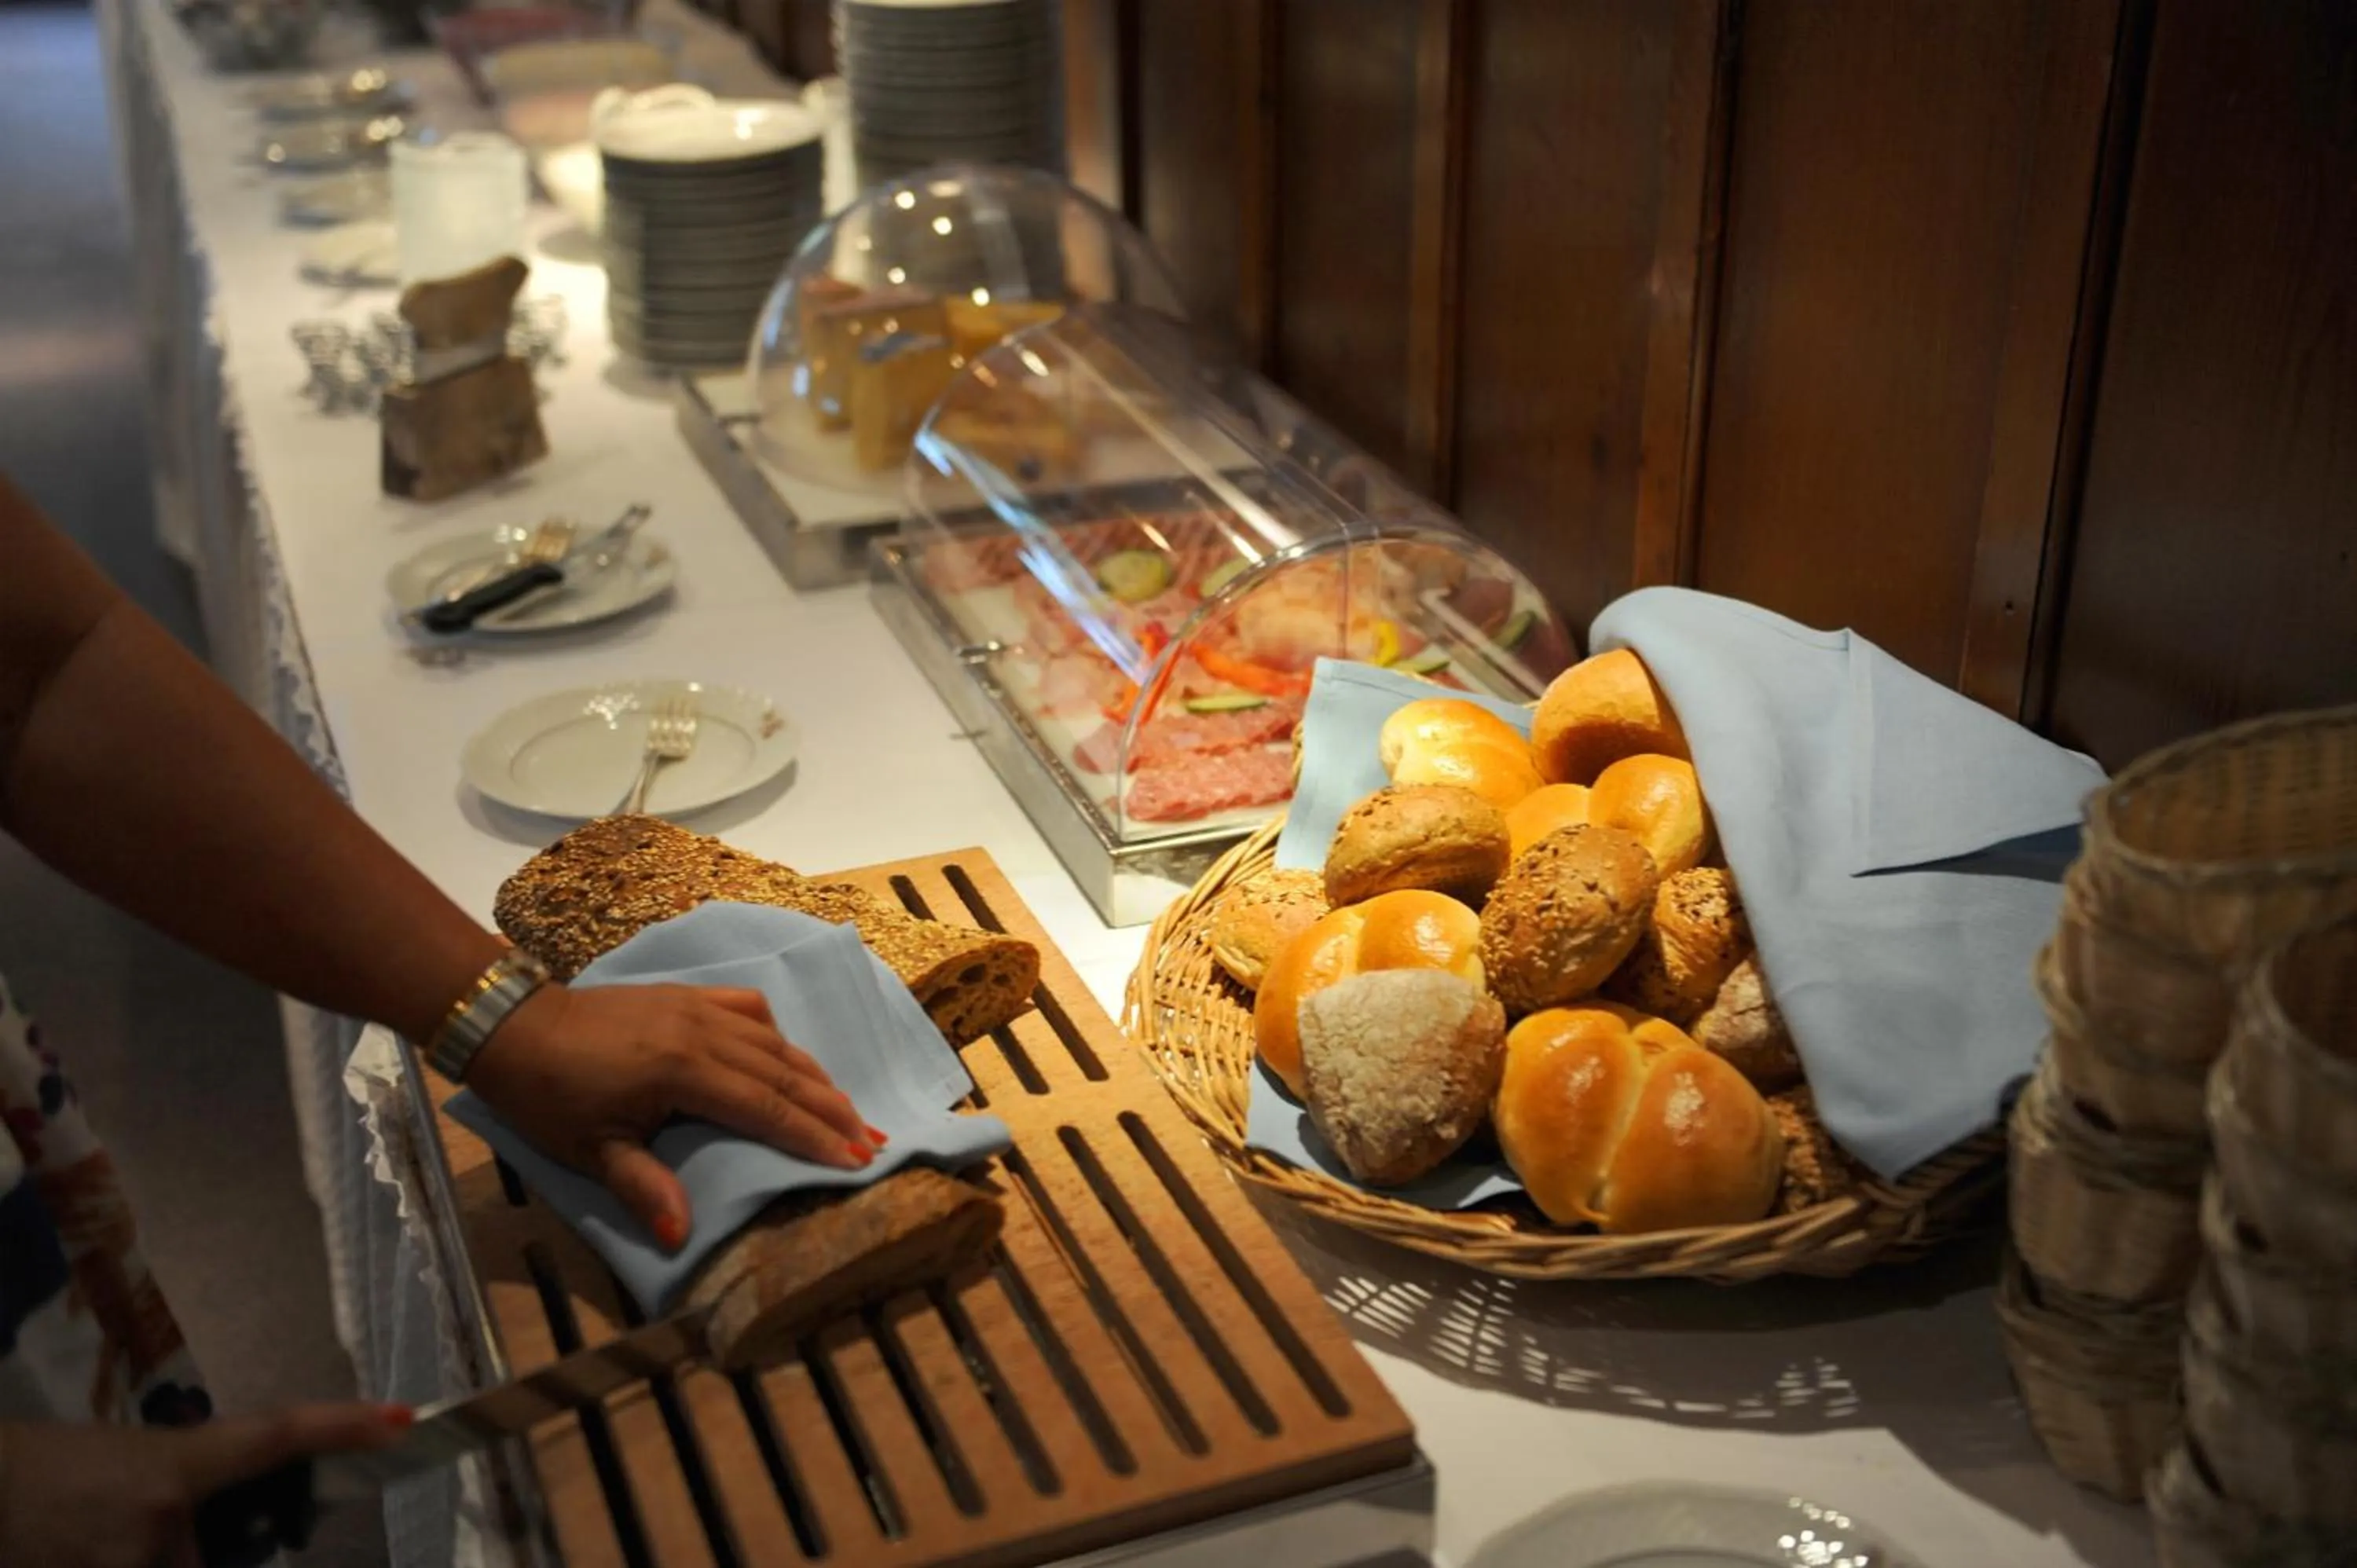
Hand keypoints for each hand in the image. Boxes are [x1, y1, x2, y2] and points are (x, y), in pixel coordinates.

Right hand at [0, 1403, 408, 1567]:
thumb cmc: (44, 1469)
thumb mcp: (129, 1462)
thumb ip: (187, 1486)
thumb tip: (221, 1510)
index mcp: (173, 1467)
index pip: (271, 1438)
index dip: (341, 1427)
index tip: (401, 1419)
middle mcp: (162, 1521)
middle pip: (217, 1555)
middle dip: (187, 1549)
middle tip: (118, 1523)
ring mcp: (129, 1563)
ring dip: (141, 1557)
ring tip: (87, 1536)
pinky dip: (117, 1562)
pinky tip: (75, 1549)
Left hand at [465, 983, 881, 1248]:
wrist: (516, 1028)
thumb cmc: (550, 1096)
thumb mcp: (592, 1150)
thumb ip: (644, 1188)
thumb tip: (682, 1238)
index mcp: (683, 1072)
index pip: (766, 1108)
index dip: (813, 1137)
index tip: (855, 1160)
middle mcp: (703, 1033)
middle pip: (784, 1074)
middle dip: (832, 1110)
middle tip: (874, 1139)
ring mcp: (697, 1008)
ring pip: (775, 1043)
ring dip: (816, 1076)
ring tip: (850, 1108)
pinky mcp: (687, 995)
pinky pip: (750, 1011)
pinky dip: (779, 1037)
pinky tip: (791, 1056)